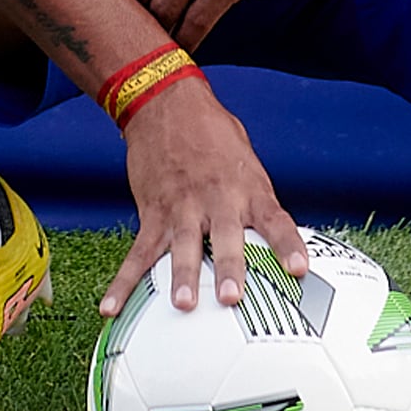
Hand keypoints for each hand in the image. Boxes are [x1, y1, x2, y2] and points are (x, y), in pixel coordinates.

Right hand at [98, 78, 307, 315]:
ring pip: (182, 246)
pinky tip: (111, 307)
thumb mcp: (246, 163)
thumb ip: (257, 201)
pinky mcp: (153, 213)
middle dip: (229, 268)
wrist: (167, 103)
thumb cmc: (214, 135)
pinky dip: (123, 283)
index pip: (275, 220)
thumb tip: (275, 242)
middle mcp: (217, 199)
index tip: (299, 270)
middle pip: (226, 238)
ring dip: (181, 276)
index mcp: (248, 188)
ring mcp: (182, 207)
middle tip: (231, 297)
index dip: (288, 246)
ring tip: (182, 304)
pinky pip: (138, 253)